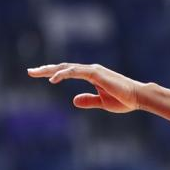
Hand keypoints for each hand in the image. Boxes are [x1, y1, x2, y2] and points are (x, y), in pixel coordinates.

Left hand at [27, 63, 144, 113]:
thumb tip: (73, 100)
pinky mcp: (96, 73)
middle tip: (30, 71)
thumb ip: (88, 100)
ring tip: (36, 73)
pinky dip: (63, 73)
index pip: (68, 72)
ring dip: (51, 70)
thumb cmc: (124, 100)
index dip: (54, 73)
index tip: (39, 75)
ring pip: (67, 67)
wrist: (138, 98)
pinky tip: (52, 79)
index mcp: (92, 76)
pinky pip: (75, 71)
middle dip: (46, 69)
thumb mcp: (102, 102)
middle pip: (64, 67)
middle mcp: (91, 70)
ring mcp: (93, 70)